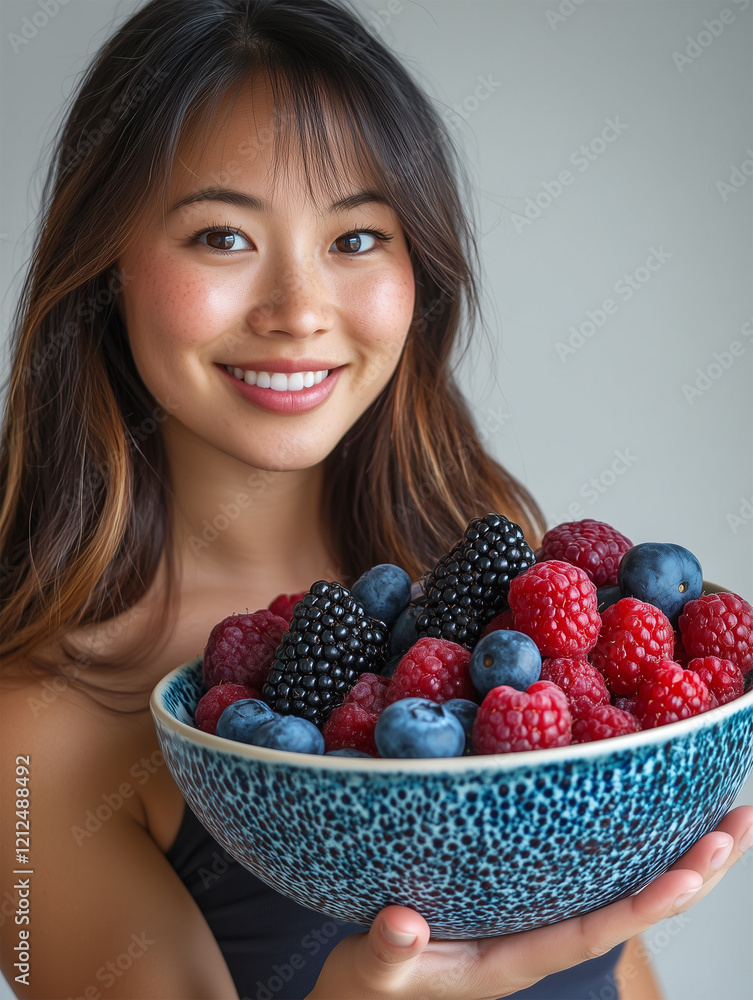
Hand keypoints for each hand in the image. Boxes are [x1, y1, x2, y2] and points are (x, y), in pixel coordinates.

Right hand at [308, 805, 752, 999]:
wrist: (361, 999)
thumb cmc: (367, 989)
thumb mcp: (369, 974)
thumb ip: (386, 954)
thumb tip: (401, 925)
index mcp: (516, 959)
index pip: (596, 929)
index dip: (649, 901)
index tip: (697, 870)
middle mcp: (537, 937)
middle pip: (630, 905)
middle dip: (691, 869)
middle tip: (740, 823)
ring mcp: (530, 918)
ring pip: (617, 887)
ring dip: (672, 851)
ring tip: (719, 812)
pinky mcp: (517, 897)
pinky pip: (584, 871)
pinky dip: (621, 843)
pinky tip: (637, 812)